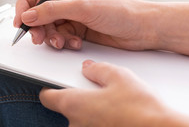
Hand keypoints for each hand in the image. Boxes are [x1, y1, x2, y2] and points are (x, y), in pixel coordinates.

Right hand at [13, 0, 154, 50]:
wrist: (143, 29)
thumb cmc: (121, 10)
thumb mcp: (84, 8)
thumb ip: (52, 11)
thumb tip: (28, 15)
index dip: (24, 4)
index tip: (21, 20)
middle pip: (37, 11)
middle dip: (36, 25)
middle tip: (38, 37)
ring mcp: (70, 15)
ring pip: (46, 26)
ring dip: (51, 36)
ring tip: (61, 42)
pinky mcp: (75, 29)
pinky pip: (58, 36)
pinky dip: (63, 42)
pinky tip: (75, 42)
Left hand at [39, 60, 188, 126]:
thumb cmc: (141, 109)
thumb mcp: (119, 76)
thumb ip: (98, 69)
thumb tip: (89, 68)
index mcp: (73, 104)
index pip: (47, 96)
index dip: (49, 87)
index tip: (54, 81)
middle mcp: (76, 124)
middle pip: (66, 108)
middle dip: (77, 98)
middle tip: (94, 89)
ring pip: (82, 119)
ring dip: (91, 111)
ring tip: (112, 102)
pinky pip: (95, 126)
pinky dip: (101, 120)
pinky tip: (118, 114)